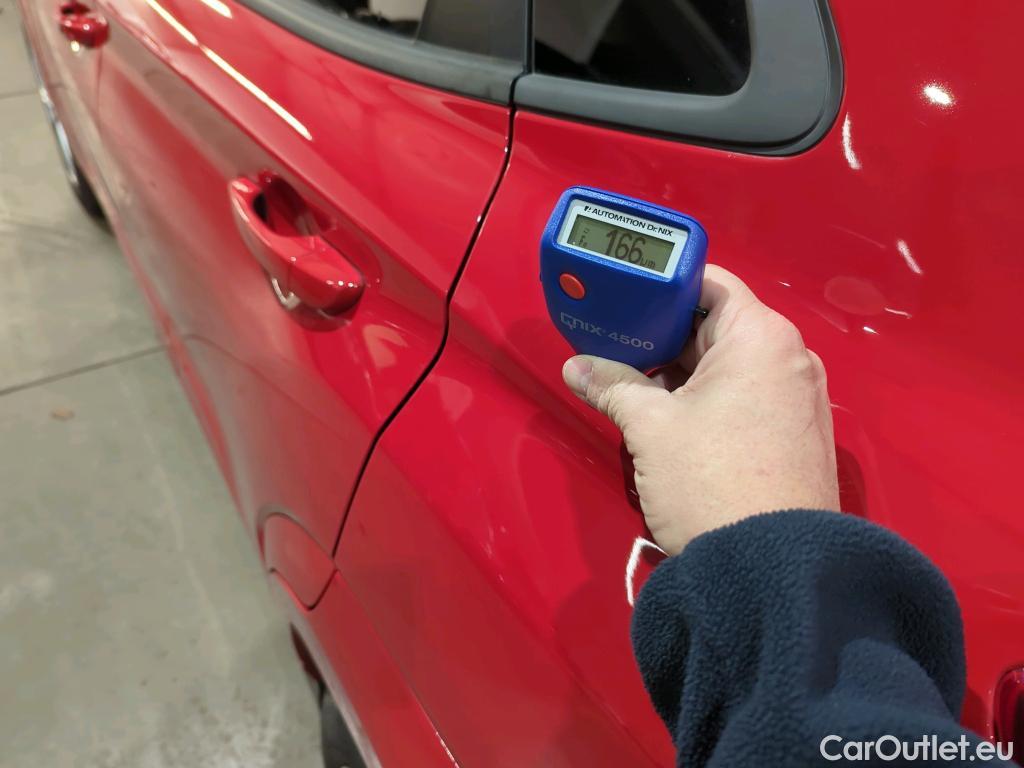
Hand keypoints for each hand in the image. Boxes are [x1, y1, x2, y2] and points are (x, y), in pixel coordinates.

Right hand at [562, 265, 839, 555]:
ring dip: (680, 373)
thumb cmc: (709, 480)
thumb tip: (576, 367)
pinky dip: (706, 400)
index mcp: (762, 337)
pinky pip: (745, 399)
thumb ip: (612, 385)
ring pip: (729, 367)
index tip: (622, 298)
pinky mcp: (796, 438)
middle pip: (717, 326)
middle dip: (663, 336)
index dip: (662, 286)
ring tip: (629, 383)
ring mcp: (798, 400)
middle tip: (612, 343)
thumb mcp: (651, 428)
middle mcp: (790, 358)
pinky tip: (666, 418)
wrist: (772, 571)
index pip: (710, 283)